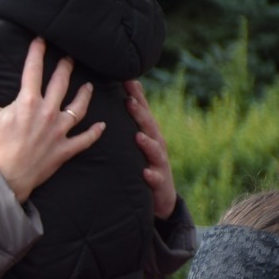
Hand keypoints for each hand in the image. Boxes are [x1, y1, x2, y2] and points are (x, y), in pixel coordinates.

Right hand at [0, 38, 103, 203]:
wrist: (4, 178)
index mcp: (28, 102)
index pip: (34, 70)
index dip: (38, 52)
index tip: (42, 40)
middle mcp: (48, 112)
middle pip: (61, 84)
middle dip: (65, 68)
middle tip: (69, 59)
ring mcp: (59, 131)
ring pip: (78, 108)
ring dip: (84, 95)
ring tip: (88, 87)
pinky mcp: (64, 149)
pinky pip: (84, 139)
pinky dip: (94, 133)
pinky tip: (101, 126)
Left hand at [127, 80, 176, 220]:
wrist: (162, 198)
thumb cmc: (144, 166)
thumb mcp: (137, 145)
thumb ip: (128, 126)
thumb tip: (116, 103)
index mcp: (148, 135)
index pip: (142, 112)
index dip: (136, 96)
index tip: (126, 80)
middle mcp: (156, 145)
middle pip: (149, 126)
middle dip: (140, 113)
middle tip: (129, 101)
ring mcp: (159, 164)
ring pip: (155, 151)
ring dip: (147, 143)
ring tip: (138, 136)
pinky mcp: (160, 183)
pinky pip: (155, 179)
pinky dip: (151, 175)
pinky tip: (145, 173)